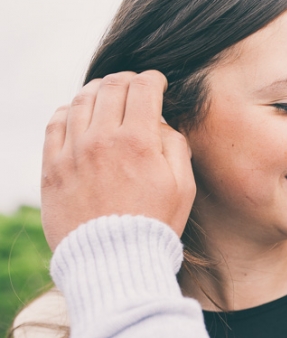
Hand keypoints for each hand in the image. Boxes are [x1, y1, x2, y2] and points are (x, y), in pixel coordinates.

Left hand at [41, 70, 195, 250]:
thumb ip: (176, 146)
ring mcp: (73, 152)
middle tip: (134, 85)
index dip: (153, 79)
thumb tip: (160, 123)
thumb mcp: (183, 187)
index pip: (143, 89)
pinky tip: (77, 115)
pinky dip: (67, 111)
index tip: (157, 82)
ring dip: (97, 91)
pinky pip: (55, 124)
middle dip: (126, 80)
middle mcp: (101, 139)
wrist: (114, 259)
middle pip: (111, 87)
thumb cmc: (155, 225)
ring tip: (106, 95)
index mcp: (138, 141)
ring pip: (80, 100)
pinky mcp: (52, 167)